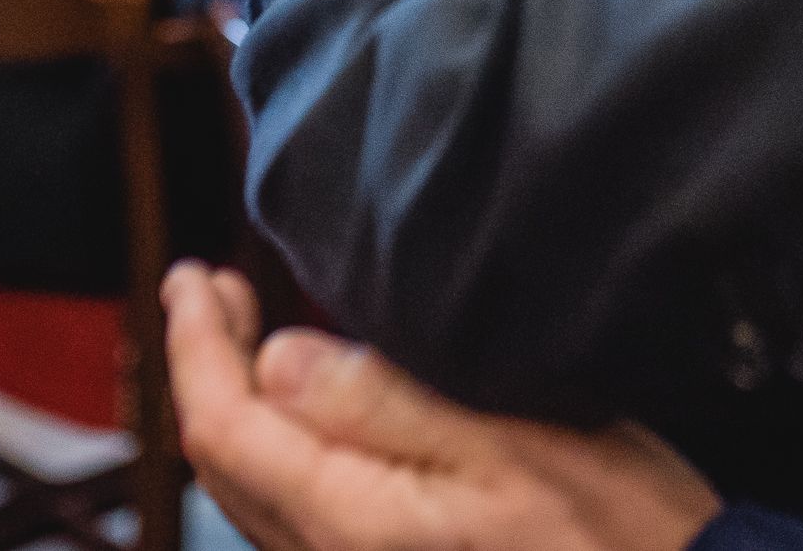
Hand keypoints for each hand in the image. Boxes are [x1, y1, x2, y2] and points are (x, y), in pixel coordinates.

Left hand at [165, 264, 719, 550]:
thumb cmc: (610, 528)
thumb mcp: (510, 440)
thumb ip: (385, 402)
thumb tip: (279, 358)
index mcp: (352, 522)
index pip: (226, 428)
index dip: (195, 346)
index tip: (192, 277)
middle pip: (225, 463)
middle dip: (207, 365)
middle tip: (212, 286)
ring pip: (254, 490)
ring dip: (239, 403)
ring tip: (245, 331)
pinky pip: (294, 509)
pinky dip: (278, 444)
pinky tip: (306, 406)